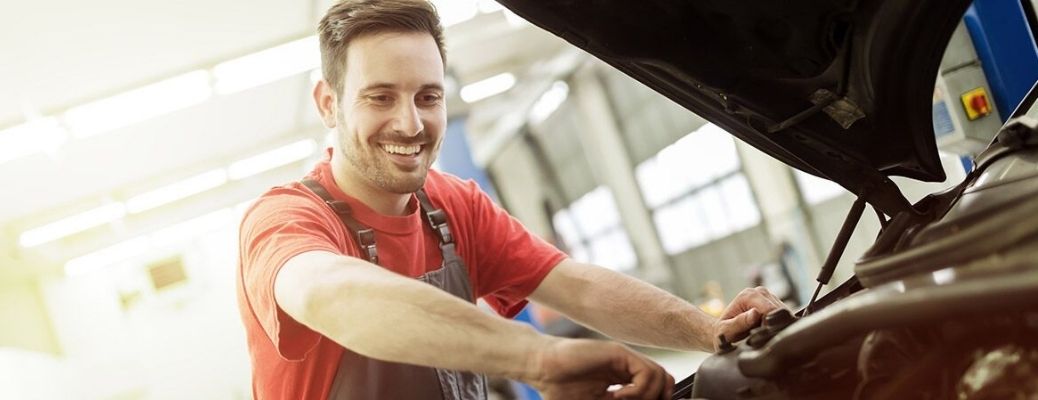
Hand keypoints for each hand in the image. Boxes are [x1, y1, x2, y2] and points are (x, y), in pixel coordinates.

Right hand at [525, 338, 673, 399]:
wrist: (542, 368)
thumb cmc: (561, 389)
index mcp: (624, 380)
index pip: (657, 391)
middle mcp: (628, 368)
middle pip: (664, 384)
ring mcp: (625, 359)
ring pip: (661, 377)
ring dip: (648, 397)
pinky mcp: (619, 353)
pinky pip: (647, 372)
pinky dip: (639, 390)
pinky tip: (619, 396)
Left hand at [711, 286, 787, 349]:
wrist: (725, 331)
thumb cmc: (723, 333)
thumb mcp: (726, 331)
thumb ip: (739, 322)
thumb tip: (755, 313)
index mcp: (748, 295)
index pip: (770, 309)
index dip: (770, 324)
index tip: (764, 336)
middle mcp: (760, 292)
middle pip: (780, 310)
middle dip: (776, 325)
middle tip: (764, 338)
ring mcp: (769, 296)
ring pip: (785, 313)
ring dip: (779, 325)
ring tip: (765, 335)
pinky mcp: (775, 304)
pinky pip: (785, 316)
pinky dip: (781, 325)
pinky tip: (770, 332)